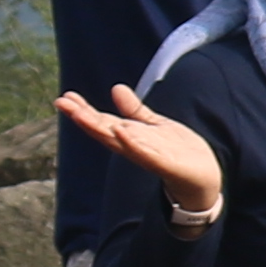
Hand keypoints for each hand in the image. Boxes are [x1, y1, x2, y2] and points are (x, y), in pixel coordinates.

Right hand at [57, 81, 217, 214]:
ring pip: (120, 142)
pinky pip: (146, 154)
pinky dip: (133, 144)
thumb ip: (134, 111)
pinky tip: (121, 131)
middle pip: (104, 131)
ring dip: (100, 129)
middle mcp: (134, 147)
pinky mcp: (166, 165)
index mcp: (131, 137)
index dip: (83, 111)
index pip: (103, 122)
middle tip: (62, 104)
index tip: (64, 98)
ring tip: (81, 115)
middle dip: (83, 118)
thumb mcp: (154, 125)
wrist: (203, 178)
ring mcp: (148, 156)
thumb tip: (116, 88)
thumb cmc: (176, 152)